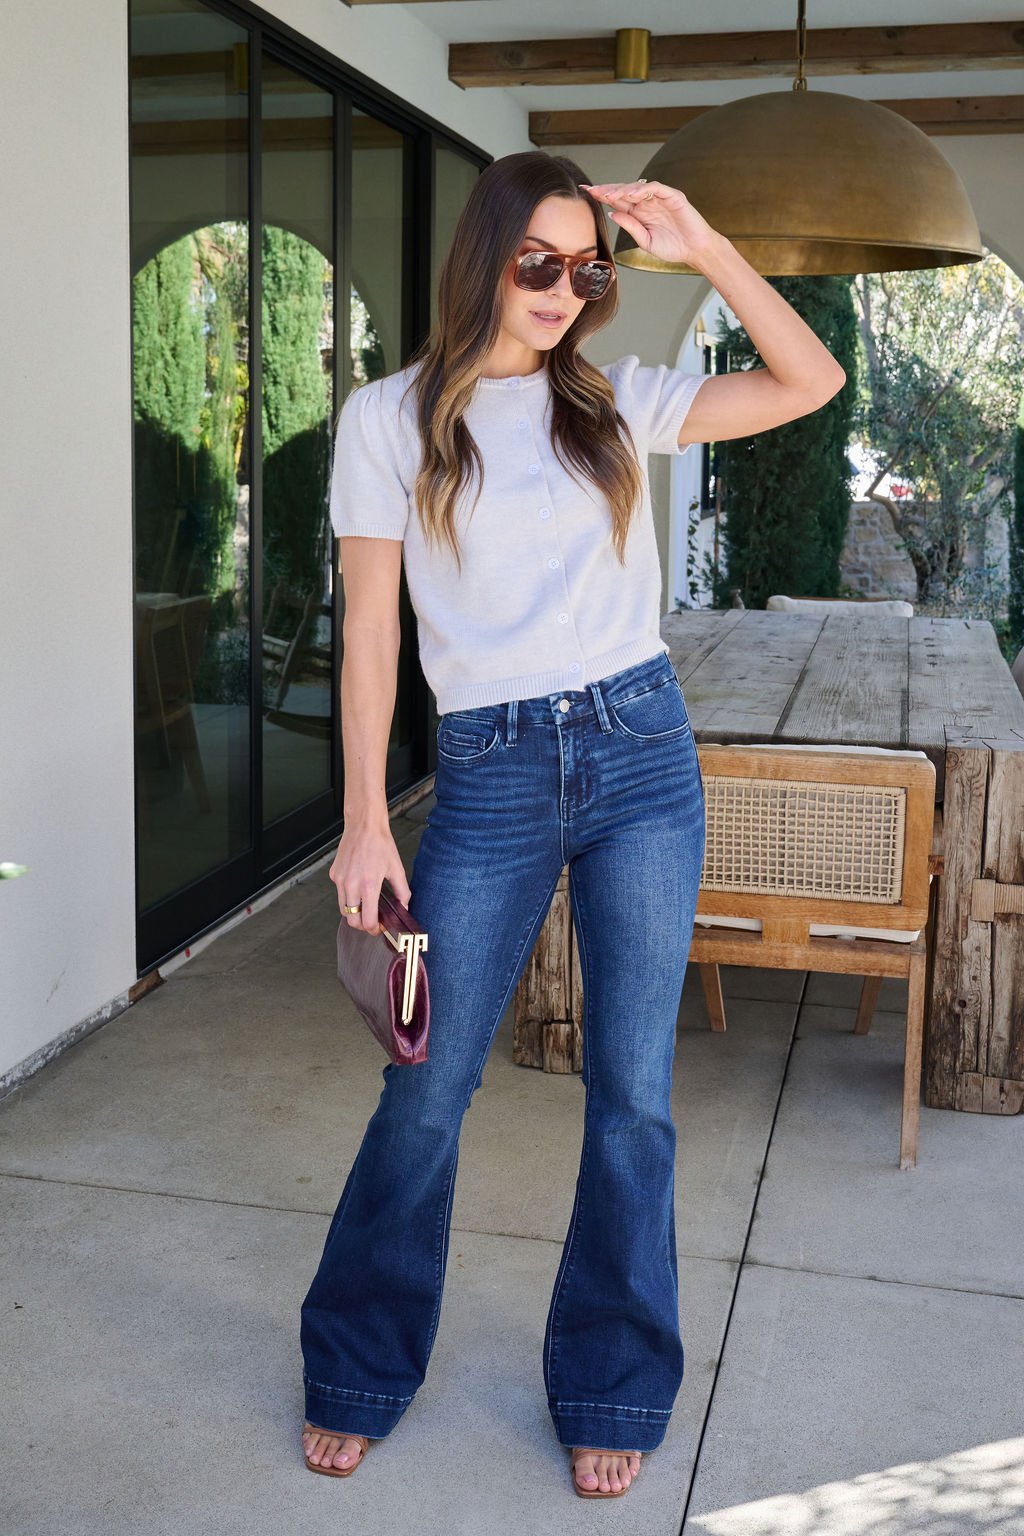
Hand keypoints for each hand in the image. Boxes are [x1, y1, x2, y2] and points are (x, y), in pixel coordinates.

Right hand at [330, 824, 411, 934]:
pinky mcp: (334, 874)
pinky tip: (358, 886)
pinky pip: (339, 893)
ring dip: (354, 912)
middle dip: (362, 925)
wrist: (364, 826)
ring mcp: (340, 880)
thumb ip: (402, 892)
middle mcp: (351, 885)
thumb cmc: (381, 844)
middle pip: (352, 920)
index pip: (367, 921)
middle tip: (372, 921)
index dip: (375, 929)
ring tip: (366, 905)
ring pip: (343, 909)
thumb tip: (404, 908)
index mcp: (368, 886)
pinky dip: (348, 896)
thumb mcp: (397, 869)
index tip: (380, 928)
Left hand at [579, 179, 717, 267]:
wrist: (695, 251)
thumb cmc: (673, 247)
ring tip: (609, 194)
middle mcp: (647, 202)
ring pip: (638, 187)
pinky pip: (656, 188)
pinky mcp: (672, 196)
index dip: (602, 195)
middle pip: (624, 191)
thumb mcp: (645, 241)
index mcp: (639, 213)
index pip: (618, 200)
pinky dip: (644, 189)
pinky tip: (632, 194)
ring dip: (622, 189)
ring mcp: (660, 197)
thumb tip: (612, 213)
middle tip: (591, 189)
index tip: (586, 193)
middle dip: (607, 189)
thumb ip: (630, 226)